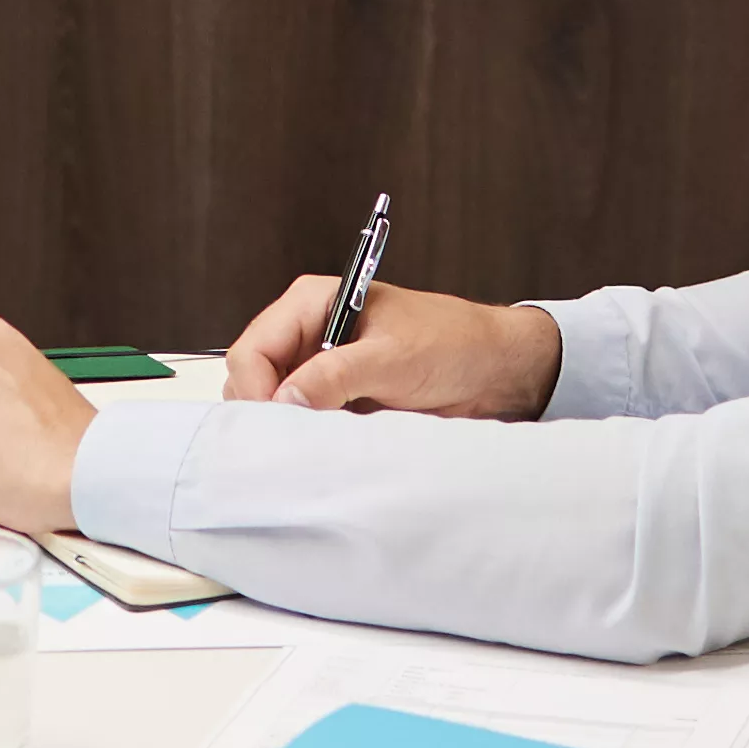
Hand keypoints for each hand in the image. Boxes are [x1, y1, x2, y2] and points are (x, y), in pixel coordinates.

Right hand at [218, 274, 565, 416]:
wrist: (494, 370)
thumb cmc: (452, 343)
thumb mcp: (392, 357)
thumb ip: (334, 375)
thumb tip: (284, 397)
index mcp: (312, 302)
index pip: (253, 349)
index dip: (256, 389)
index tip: (275, 422)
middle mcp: (309, 333)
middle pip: (255, 378)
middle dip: (267, 409)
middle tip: (292, 438)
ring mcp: (321, 367)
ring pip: (276, 403)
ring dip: (289, 425)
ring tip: (317, 440)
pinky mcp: (337, 397)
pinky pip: (305, 420)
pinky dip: (310, 436)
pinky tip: (330, 445)